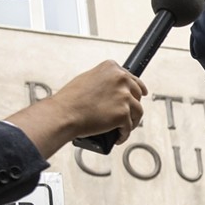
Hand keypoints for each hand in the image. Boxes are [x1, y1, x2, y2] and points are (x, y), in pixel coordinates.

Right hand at [7, 60, 146, 158]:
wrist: (63, 114)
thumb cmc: (70, 100)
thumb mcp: (87, 78)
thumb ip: (104, 80)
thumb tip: (112, 89)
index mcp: (112, 68)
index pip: (132, 78)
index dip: (136, 89)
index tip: (141, 93)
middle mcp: (121, 79)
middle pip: (137, 94)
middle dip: (133, 105)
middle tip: (128, 114)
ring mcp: (124, 96)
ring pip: (137, 111)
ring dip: (131, 121)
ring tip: (123, 128)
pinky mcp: (123, 113)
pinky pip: (129, 127)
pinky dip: (124, 134)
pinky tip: (118, 137)